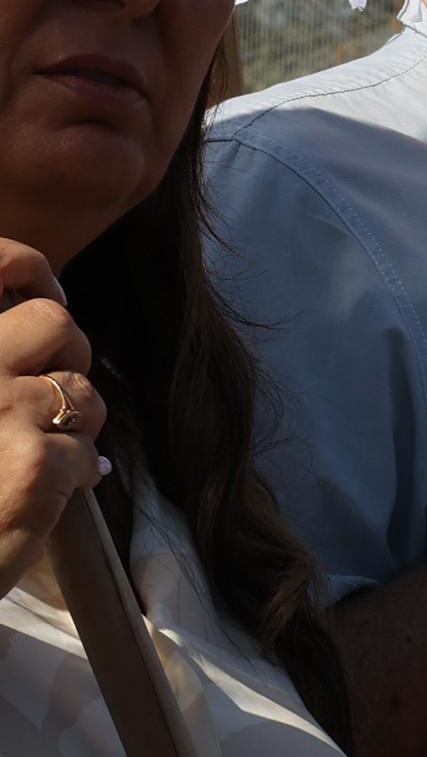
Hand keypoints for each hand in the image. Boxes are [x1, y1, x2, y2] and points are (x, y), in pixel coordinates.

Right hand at [0, 245, 103, 600]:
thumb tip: (43, 310)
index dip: (26, 265)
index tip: (44, 289)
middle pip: (55, 322)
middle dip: (69, 355)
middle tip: (52, 392)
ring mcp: (0, 412)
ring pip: (83, 391)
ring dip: (77, 422)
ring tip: (46, 450)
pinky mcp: (35, 465)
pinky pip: (88, 453)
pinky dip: (80, 474)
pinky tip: (56, 490)